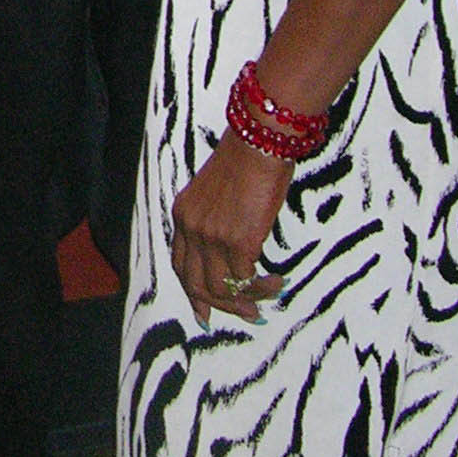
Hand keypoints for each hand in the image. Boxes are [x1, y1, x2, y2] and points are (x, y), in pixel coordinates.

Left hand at [171, 135, 292, 322]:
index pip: (180, 264)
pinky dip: (263, 288)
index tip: (205, 313)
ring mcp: (212, 237)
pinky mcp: (238, 242)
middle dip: (221, 306)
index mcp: (183, 214)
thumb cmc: (247, 160)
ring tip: (268, 296)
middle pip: (195, 284)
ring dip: (246, 301)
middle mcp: (192, 228)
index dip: (192, 292)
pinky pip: (246, 281)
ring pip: (221, 289)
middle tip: (248, 314)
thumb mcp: (217, 192)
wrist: (259, 142)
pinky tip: (277, 282)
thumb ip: (216, 220)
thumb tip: (235, 250)